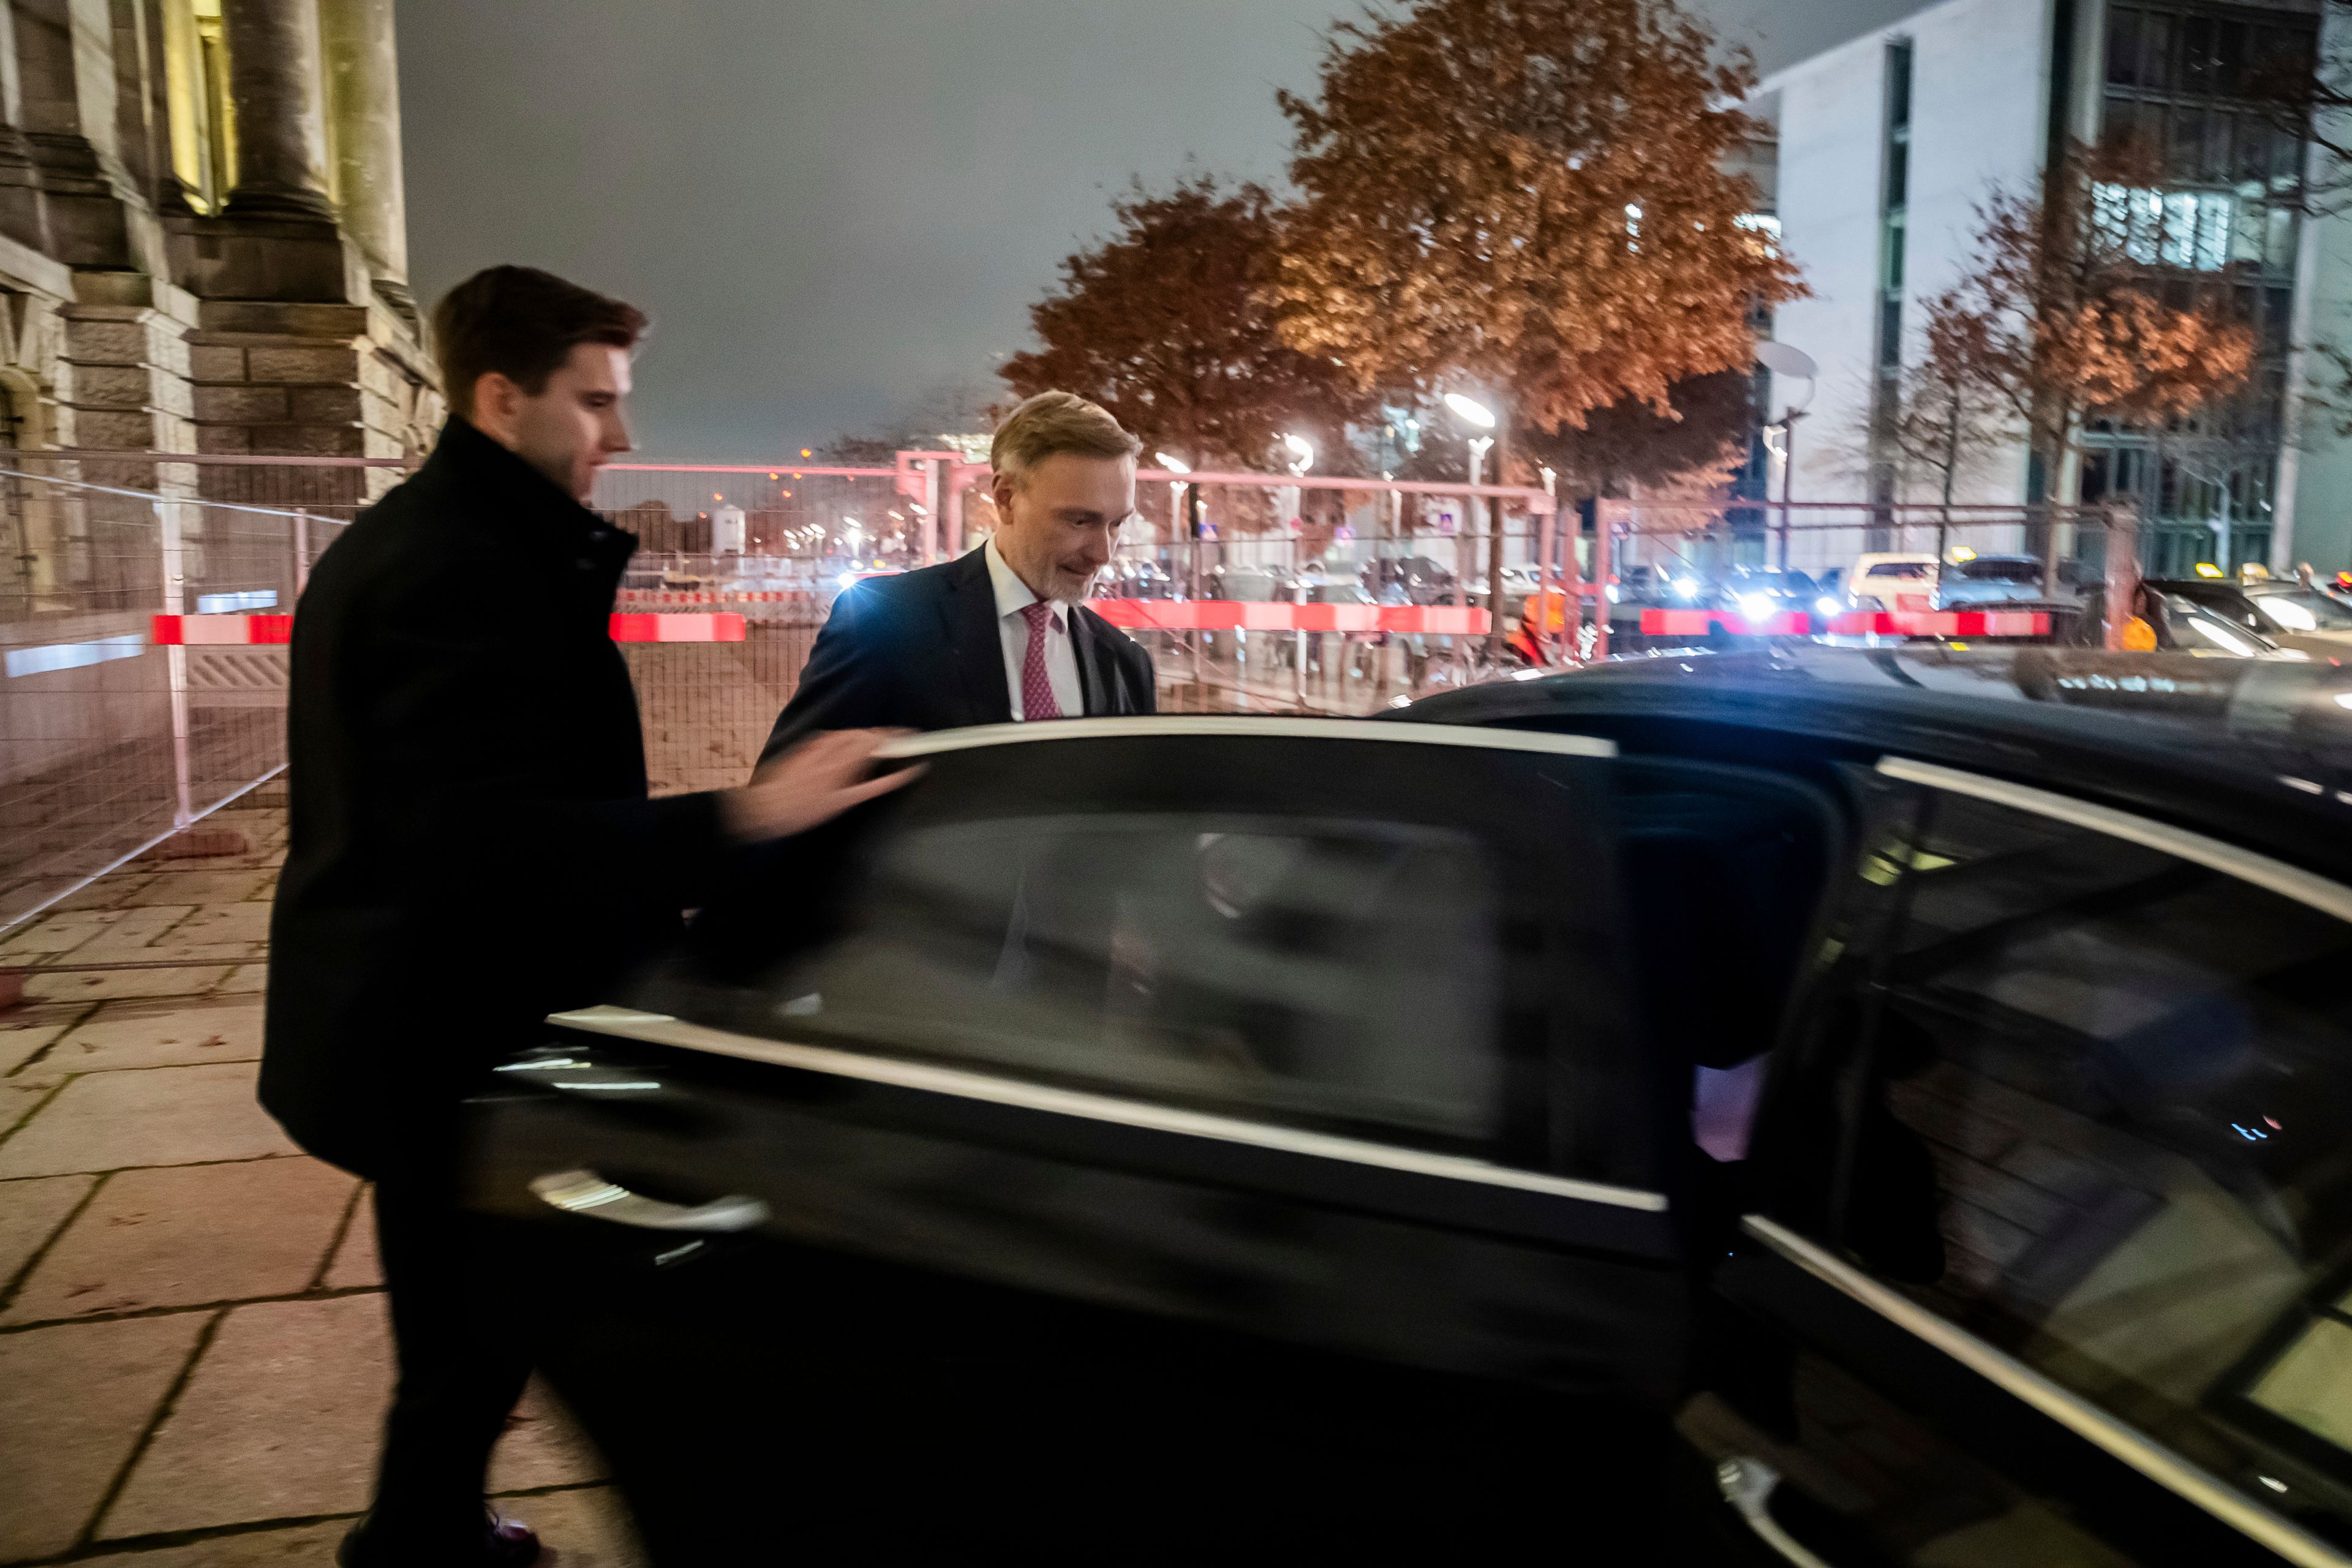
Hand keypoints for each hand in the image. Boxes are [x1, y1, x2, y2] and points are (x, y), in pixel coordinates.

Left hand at [721, 729, 921, 842]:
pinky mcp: (808, 746)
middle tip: (899, 742)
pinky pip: (834, 737)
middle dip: (884, 736)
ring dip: (866, 737)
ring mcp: (819, 745)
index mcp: (846, 758)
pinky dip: (847, 740)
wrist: (767, 805)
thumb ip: (878, 784)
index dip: (898, 735)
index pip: (879, 738)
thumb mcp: (846, 801)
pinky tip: (848, 750)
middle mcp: (832, 746)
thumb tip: (904, 773)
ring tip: (877, 747)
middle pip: (866, 734)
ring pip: (850, 734)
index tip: (913, 735)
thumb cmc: (806, 809)